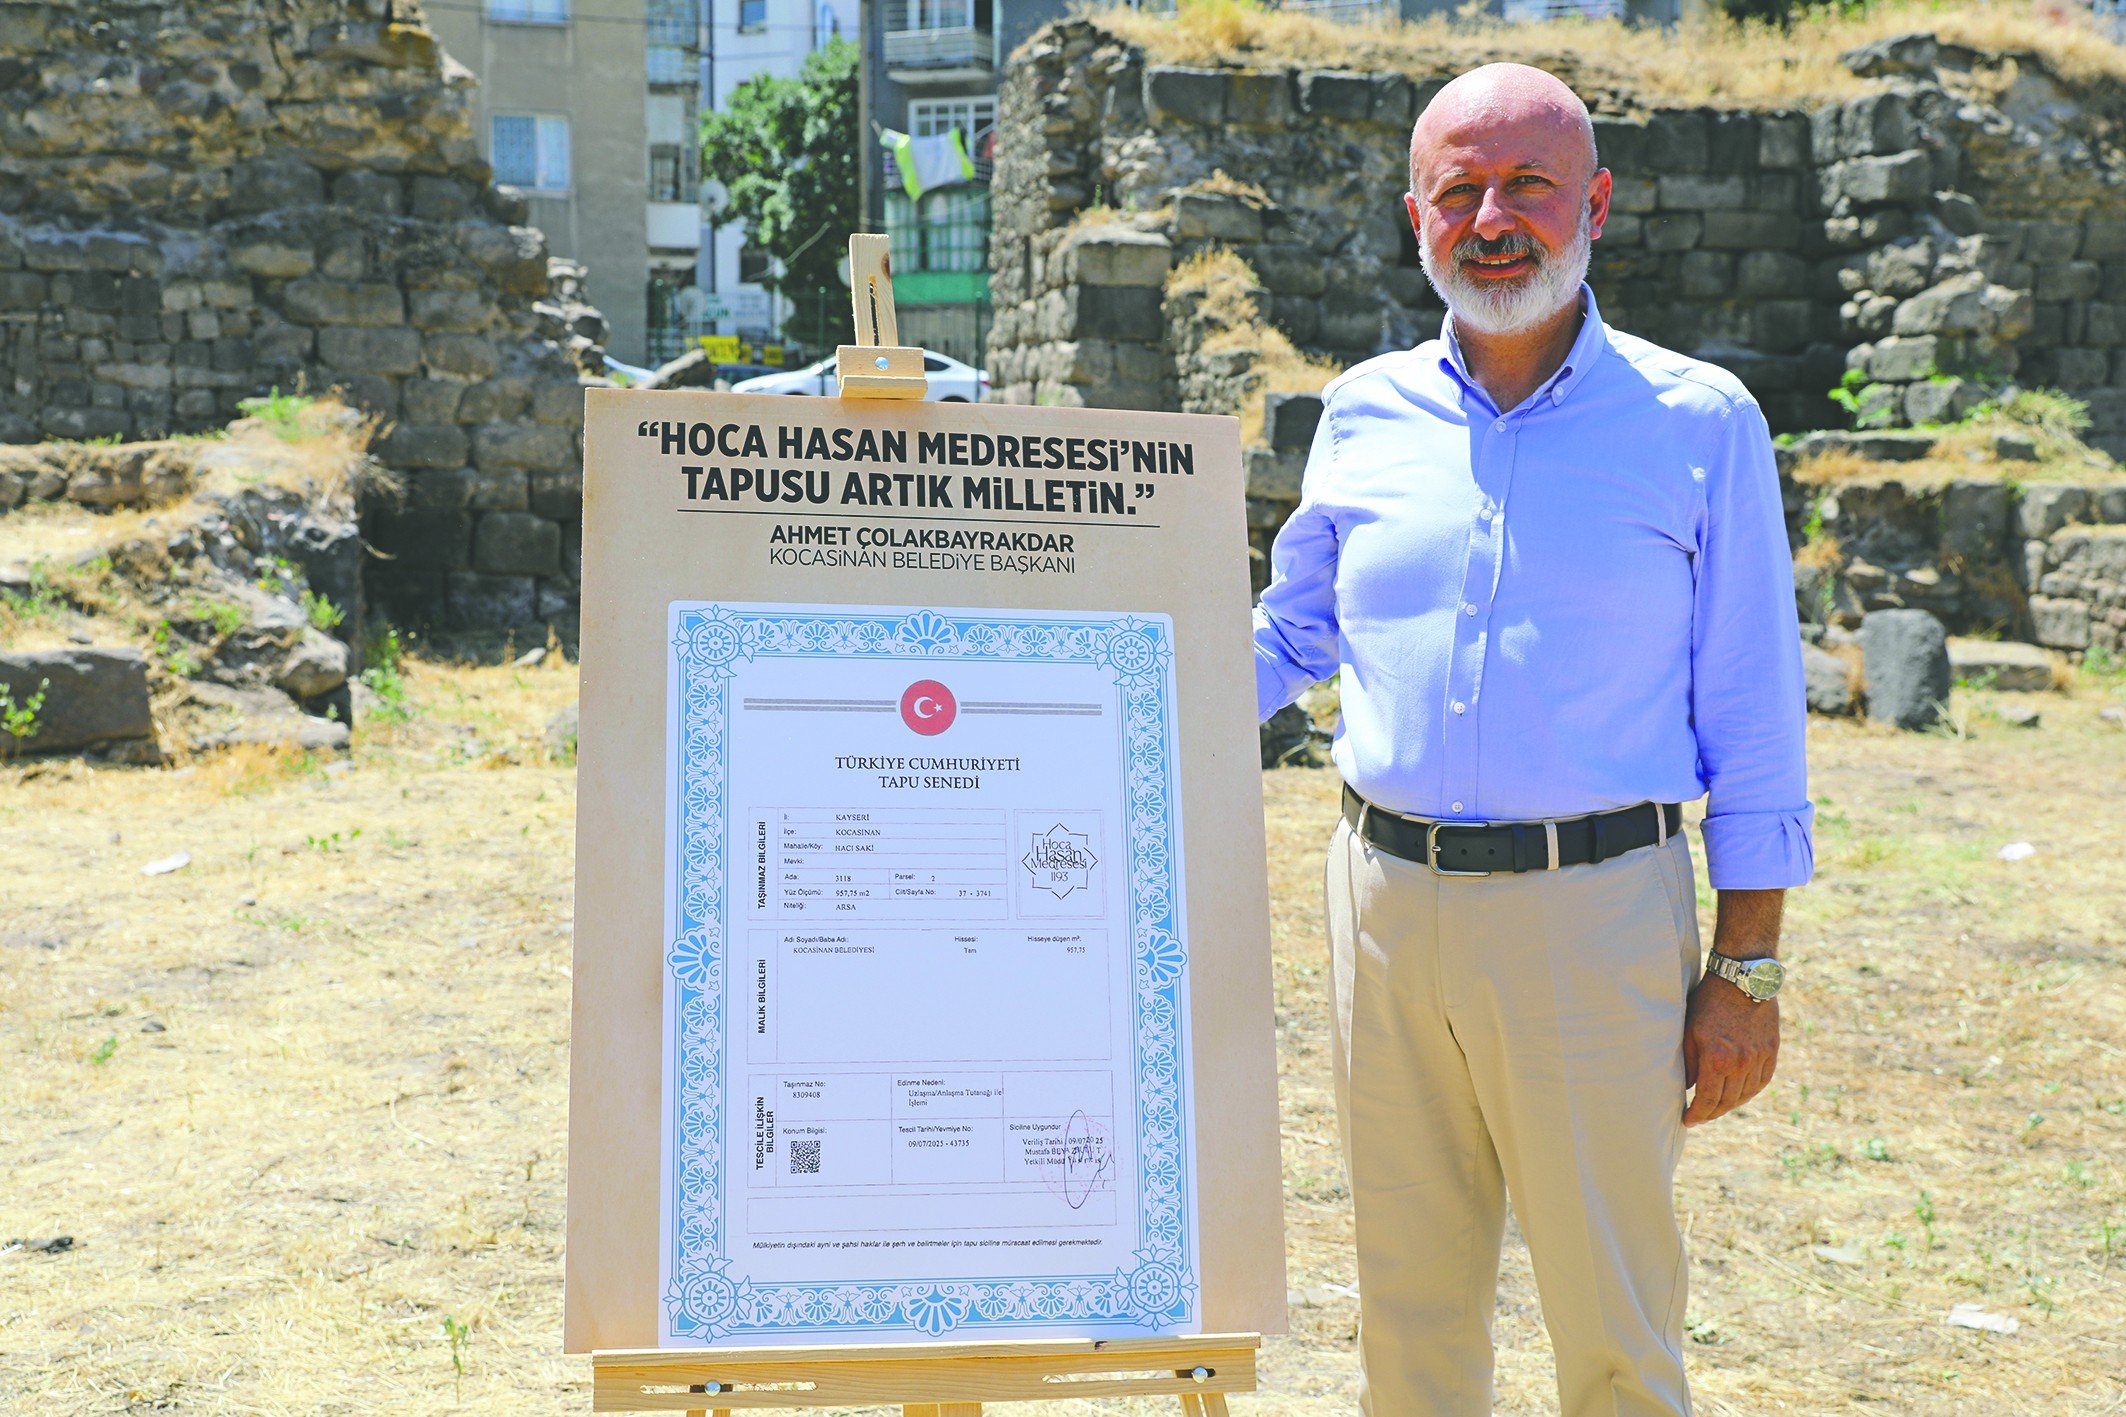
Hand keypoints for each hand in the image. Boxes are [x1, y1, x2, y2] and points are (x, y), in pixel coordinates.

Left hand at [1682, 972, 1778, 1126]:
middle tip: (1699, 1117)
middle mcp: (1741, 1063)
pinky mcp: (1772, 1050)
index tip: (1687, 1120)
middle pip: (1727, 1101)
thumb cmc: (1708, 1002)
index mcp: (1717, 1059)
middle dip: (1711, 1113)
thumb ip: (1689, 1063)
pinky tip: (1739, 1094)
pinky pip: (1762, 1081)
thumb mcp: (1689, 1031)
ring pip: (1746, 1094)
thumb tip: (1689, 1088)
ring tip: (1716, 1107)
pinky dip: (1750, 1091)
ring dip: (1730, 1105)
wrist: (1741, 978)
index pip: (1707, 1099)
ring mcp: (1759, 1057)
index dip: (1697, 1114)